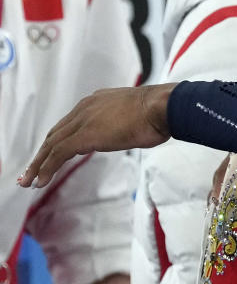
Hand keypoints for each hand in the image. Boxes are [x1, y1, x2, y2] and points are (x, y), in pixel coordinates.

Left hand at [18, 83, 175, 188]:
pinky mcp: (85, 136)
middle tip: (30, 171)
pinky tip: (40, 182)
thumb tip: (128, 131)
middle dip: (42, 154)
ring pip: (51, 145)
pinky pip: (58, 154)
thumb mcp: (137, 116)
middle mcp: (85, 108)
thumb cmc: (160, 112)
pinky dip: (46, 168)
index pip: (70, 123)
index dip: (58, 140)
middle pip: (55, 134)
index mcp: (97, 101)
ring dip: (38, 164)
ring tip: (28, 181)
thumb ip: (124, 123)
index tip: (51, 155)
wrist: (162, 107)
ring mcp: (84, 121)